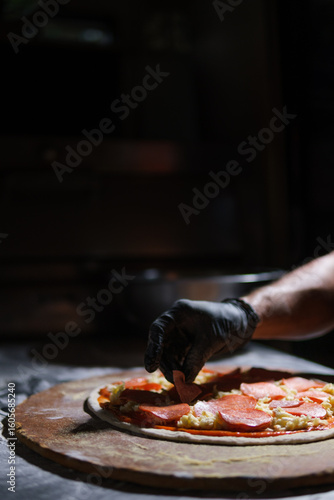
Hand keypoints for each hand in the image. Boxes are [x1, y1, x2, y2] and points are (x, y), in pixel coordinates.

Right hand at [144, 298, 258, 382]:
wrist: (241, 322)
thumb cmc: (227, 323)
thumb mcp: (210, 341)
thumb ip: (195, 359)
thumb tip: (183, 380)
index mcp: (179, 313)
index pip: (158, 329)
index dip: (153, 348)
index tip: (151, 366)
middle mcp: (176, 322)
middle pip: (161, 343)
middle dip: (165, 362)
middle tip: (172, 379)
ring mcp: (180, 332)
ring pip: (168, 352)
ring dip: (172, 367)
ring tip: (179, 381)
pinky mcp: (187, 342)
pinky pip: (178, 356)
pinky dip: (180, 367)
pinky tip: (183, 378)